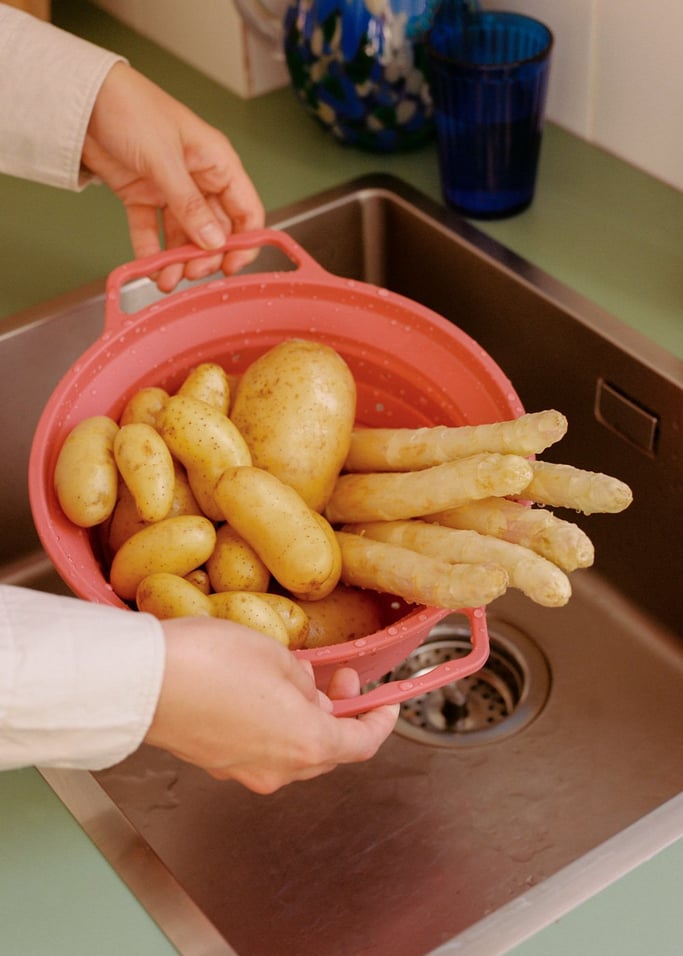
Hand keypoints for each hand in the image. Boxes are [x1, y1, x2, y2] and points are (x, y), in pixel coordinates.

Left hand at [82, 62, 264, 290]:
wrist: (81, 97)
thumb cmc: (131, 108)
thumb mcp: (165, 159)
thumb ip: (190, 204)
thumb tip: (214, 242)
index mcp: (217, 162)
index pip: (246, 211)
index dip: (245, 242)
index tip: (232, 268)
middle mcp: (198, 178)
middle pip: (215, 230)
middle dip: (206, 256)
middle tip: (192, 273)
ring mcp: (170, 189)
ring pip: (184, 235)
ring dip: (178, 260)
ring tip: (168, 279)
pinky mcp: (142, 196)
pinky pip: (152, 231)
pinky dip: (151, 252)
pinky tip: (149, 269)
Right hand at [145, 617, 398, 792]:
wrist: (142, 681)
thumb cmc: (211, 663)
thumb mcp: (276, 655)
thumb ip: (303, 679)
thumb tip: (305, 689)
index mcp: (306, 744)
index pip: (362, 744)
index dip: (380, 722)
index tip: (387, 703)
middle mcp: (277, 769)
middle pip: (326, 749)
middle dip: (338, 712)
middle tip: (339, 676)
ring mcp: (242, 770)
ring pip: (290, 748)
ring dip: (302, 716)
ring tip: (294, 674)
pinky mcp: (213, 761)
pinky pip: (257, 746)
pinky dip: (270, 722)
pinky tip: (259, 689)